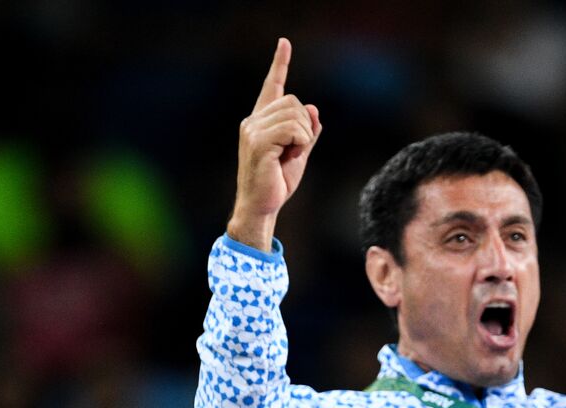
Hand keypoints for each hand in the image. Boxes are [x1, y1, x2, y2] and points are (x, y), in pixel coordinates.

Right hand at [227, 38, 322, 250]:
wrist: (262, 206)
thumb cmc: (277, 182)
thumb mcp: (299, 153)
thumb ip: (307, 131)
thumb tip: (312, 108)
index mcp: (261, 120)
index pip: (272, 86)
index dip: (279, 64)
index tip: (285, 43)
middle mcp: (254, 120)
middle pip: (294, 101)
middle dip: (305, 126)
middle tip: (295, 150)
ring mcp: (253, 129)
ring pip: (296, 115)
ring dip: (303, 137)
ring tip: (290, 156)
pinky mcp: (258, 141)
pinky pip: (293, 129)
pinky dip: (300, 143)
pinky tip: (290, 156)